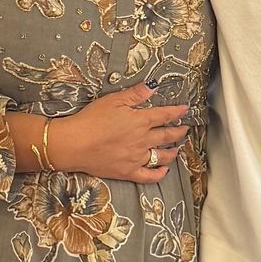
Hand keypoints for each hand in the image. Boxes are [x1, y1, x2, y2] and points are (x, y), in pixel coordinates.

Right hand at [52, 85, 189, 182]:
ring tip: (177, 149)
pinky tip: (164, 171)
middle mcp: (143, 140)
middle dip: (179, 132)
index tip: (185, 109)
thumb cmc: (91, 120)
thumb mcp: (113, 100)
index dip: (177, 111)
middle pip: (168, 136)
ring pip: (162, 156)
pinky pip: (149, 176)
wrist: (75, 144)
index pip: (165, 115)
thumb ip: (135, 94)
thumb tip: (153, 85)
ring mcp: (137, 158)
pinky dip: (159, 174)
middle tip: (185, 129)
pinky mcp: (128, 172)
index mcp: (141, 121)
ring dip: (172, 152)